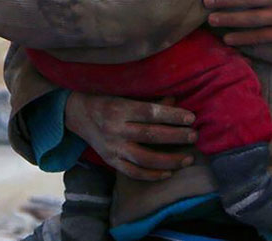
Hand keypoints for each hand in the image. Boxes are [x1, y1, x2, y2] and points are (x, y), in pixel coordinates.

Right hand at [64, 92, 197, 180]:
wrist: (77, 114)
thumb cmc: (106, 101)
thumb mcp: (124, 96)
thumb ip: (148, 102)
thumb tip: (174, 102)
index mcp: (119, 109)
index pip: (150, 112)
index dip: (171, 115)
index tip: (191, 117)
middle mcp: (115, 129)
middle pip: (150, 135)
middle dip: (176, 137)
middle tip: (194, 136)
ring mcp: (112, 148)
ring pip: (144, 158)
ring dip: (169, 160)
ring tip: (188, 158)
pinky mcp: (110, 161)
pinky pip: (133, 172)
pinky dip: (152, 175)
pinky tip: (169, 173)